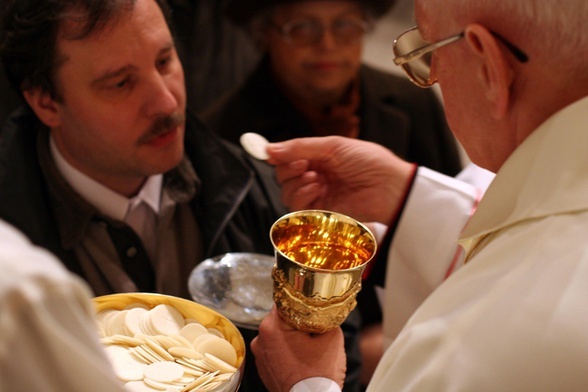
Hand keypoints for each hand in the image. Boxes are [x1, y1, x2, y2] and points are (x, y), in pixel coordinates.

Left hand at [251, 307, 345, 391]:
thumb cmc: (319, 374)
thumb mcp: (332, 337)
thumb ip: (326, 318)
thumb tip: (326, 310)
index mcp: (272, 326)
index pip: (286, 301)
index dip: (302, 301)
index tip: (313, 304)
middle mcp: (260, 339)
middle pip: (282, 318)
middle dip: (299, 320)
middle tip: (316, 327)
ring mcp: (260, 355)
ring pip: (279, 335)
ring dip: (292, 337)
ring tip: (310, 347)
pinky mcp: (263, 368)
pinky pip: (276, 351)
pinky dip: (287, 351)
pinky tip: (302, 358)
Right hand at [266, 136, 414, 223]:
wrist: (389, 187)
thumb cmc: (369, 162)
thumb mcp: (333, 146)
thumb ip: (300, 147)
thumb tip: (269, 150)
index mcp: (319, 157)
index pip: (288, 157)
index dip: (279, 156)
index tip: (273, 154)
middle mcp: (315, 175)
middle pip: (283, 176)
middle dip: (288, 169)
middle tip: (304, 165)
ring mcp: (318, 194)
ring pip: (287, 192)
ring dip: (296, 183)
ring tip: (317, 178)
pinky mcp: (321, 212)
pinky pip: (297, 207)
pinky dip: (302, 196)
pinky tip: (318, 188)